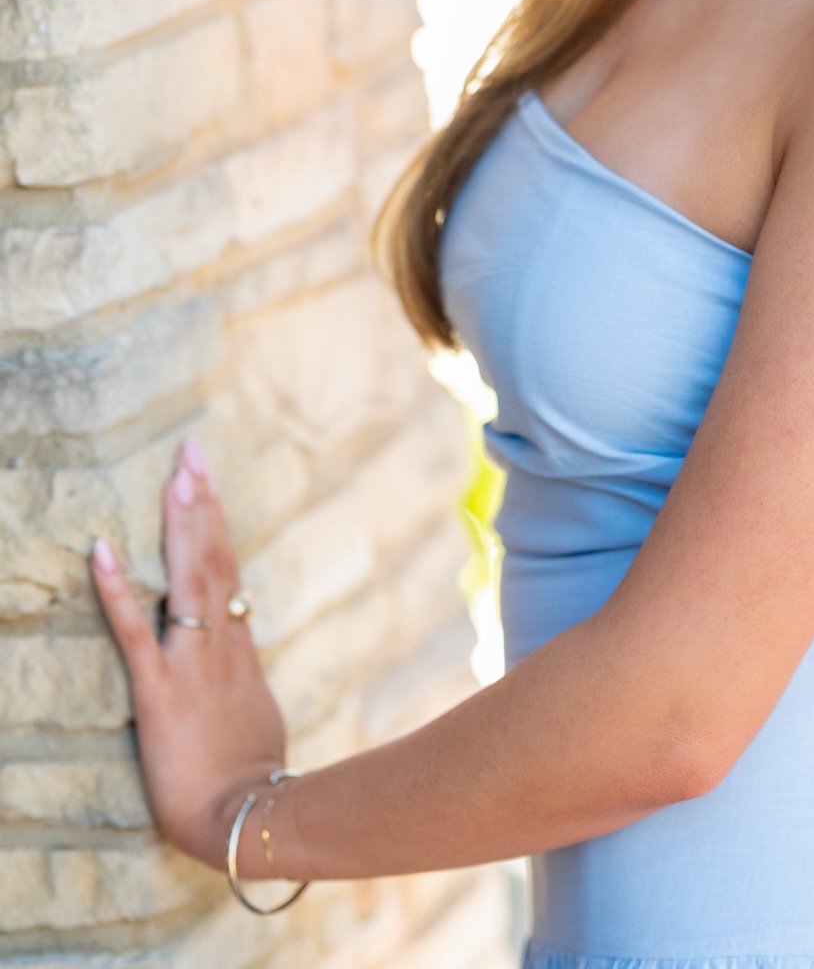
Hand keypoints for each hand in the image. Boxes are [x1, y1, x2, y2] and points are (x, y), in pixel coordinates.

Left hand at [92, 436, 287, 871]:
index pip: (227, 569)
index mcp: (240, 648)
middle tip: (191, 451)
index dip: (215, 521)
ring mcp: (191, 664)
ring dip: (178, 524)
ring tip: (173, 476)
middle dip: (200, 501)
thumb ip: (246, 678)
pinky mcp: (160, 691)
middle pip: (211, 558)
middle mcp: (219, 643)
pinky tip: (100, 551)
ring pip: (186, 578)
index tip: (206, 476)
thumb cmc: (255, 776)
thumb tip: (241, 659)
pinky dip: (116, 589)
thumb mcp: (260, 714)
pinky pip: (134, 632)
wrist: (248, 816)